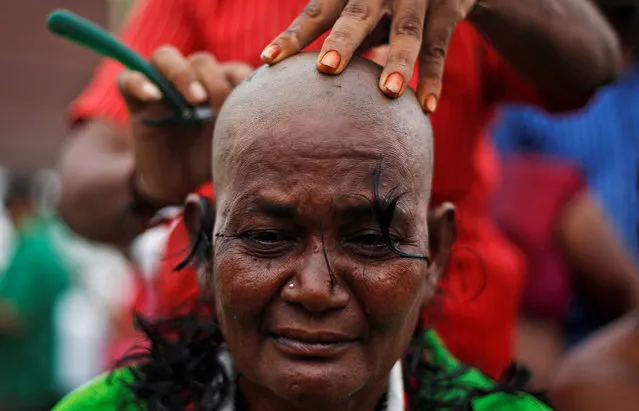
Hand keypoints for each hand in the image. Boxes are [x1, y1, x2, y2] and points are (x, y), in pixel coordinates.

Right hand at [118, 47, 252, 203]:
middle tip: (216, 105)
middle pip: (201, 60)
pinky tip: (153, 97)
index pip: (232, 68)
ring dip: (181, 73)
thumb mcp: (233, 145)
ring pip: (165, 57)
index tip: (247, 102)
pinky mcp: (137, 103)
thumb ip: (248, 127)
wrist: (179, 184)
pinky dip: (139, 82)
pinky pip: (129, 79)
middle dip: (213, 80)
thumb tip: (277, 119)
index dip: (241, 79)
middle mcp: (192, 82)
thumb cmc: (210, 162)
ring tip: (194, 100)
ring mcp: (163, 89)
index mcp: (219, 88)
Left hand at [261, 0, 476, 112]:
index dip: (293, 36)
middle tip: (326, 68)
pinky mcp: (447, 10)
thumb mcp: (359, 8)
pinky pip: (437, 48)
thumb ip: (335, 32)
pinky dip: (432, 78)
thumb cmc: (385, 4)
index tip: (269, 60)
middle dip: (343, 41)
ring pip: (406, 31)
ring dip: (397, 61)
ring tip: (389, 92)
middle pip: (358, 15)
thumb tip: (295, 83)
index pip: (316, 13)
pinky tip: (426, 107)